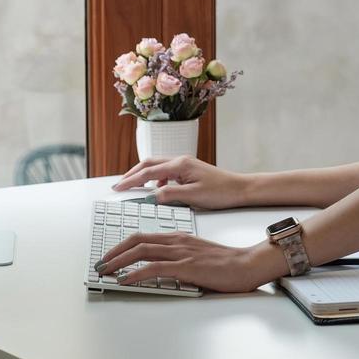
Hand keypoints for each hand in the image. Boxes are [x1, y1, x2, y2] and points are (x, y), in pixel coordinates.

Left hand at [94, 233, 280, 293]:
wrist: (246, 264)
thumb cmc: (224, 263)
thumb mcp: (196, 255)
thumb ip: (178, 257)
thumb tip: (158, 268)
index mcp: (178, 237)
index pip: (143, 236)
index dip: (122, 244)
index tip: (109, 254)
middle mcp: (176, 240)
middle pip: (137, 240)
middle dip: (114, 252)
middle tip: (100, 263)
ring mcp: (181, 252)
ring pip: (141, 251)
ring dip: (119, 261)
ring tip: (106, 271)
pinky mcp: (186, 266)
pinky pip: (154, 268)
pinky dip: (136, 273)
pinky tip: (126, 280)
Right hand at [110, 156, 251, 209]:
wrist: (240, 189)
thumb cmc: (221, 193)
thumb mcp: (193, 197)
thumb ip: (170, 195)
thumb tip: (151, 196)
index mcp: (179, 165)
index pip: (148, 172)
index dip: (131, 180)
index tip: (118, 187)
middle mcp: (180, 161)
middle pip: (149, 164)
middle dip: (132, 173)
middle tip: (119, 184)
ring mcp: (185, 165)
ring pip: (157, 167)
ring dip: (144, 175)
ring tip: (133, 186)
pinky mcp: (189, 171)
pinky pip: (166, 172)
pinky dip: (156, 179)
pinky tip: (158, 190)